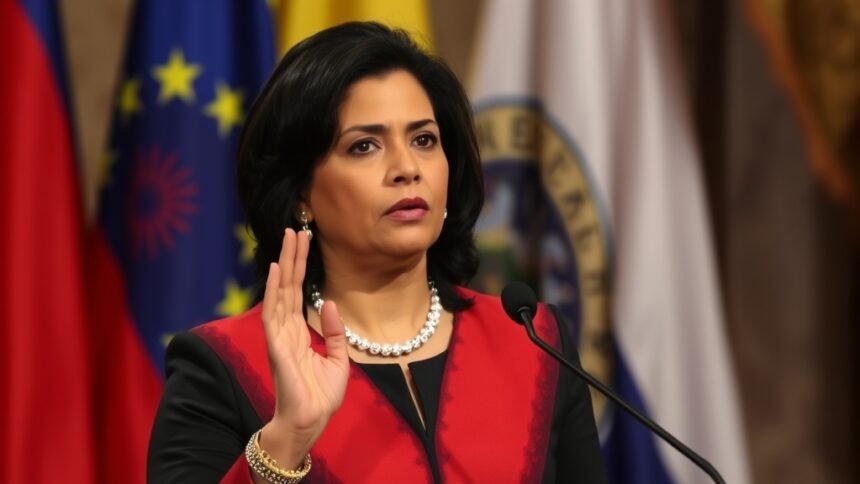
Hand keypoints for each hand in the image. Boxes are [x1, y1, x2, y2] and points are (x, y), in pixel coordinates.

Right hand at [258, 228, 348, 467]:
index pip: (298, 293)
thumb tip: (331, 303)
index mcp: (298, 333)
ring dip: (285, 264)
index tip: (305, 241)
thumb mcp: (337, 360)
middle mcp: (286, 330)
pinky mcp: (277, 347)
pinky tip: (278, 270)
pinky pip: (273, 313)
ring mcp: (279, 337)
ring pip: (281, 292)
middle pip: (289, 286)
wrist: (310, 424)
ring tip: (289, 238)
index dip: (301, 267)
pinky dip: (275, 291)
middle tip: (296, 228)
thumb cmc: (320, 397)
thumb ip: (334, 332)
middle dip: (293, 257)